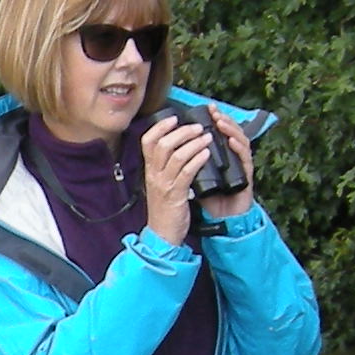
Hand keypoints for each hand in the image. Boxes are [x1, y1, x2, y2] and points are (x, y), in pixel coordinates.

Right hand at [138, 110, 209, 242]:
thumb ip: (166, 168)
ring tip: (207, 137)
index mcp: (150, 171)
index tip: (174, 118)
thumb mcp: (161, 185)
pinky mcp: (175, 194)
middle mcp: (153, 175)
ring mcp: (164, 184)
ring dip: (193, 143)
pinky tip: (207, 154)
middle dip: (182, 132)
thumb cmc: (165, 210)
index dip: (160, 127)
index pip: (147, 142)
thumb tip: (178, 149)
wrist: (162, 235)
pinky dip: (197, 160)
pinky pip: (186, 172)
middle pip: (162, 144)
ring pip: (175, 156)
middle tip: (198, 127)